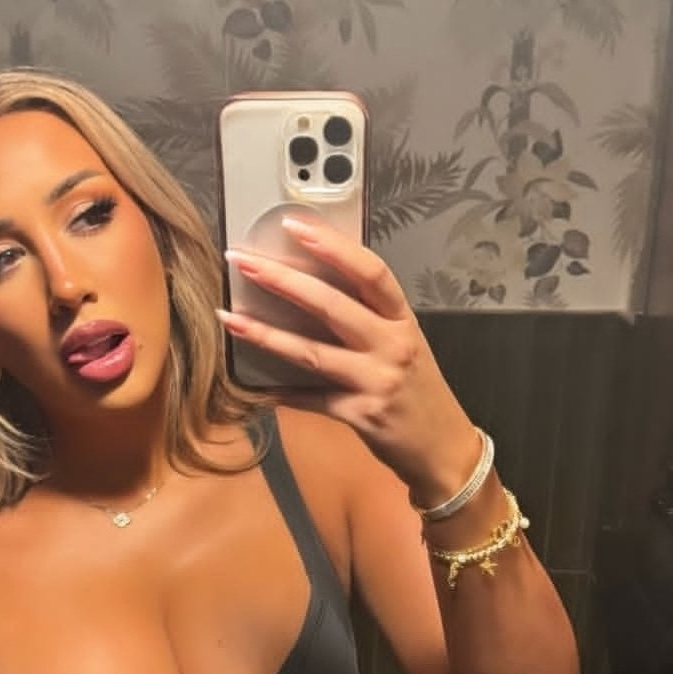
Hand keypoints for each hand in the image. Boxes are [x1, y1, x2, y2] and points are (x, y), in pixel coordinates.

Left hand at [219, 214, 481, 504]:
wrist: (443, 448)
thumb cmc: (418, 391)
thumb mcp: (403, 345)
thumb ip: (368, 318)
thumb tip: (312, 288)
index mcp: (402, 320)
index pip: (370, 271)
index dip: (333, 245)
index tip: (294, 225)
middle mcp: (392, 345)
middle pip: (332, 304)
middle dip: (282, 279)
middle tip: (241, 260)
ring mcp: (377, 381)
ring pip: (312, 352)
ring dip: (266, 334)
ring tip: (229, 317)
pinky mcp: (362, 415)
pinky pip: (312, 399)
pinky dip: (283, 393)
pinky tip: (254, 386)